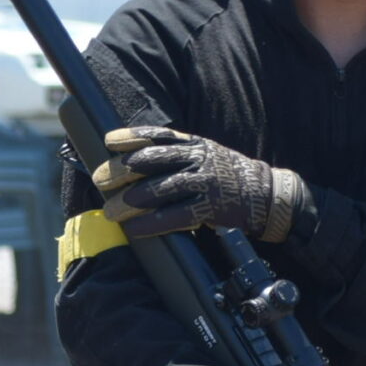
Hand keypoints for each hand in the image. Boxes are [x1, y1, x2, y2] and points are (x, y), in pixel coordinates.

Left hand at [93, 126, 314, 242]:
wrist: (266, 194)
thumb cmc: (225, 175)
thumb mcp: (204, 153)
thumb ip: (176, 152)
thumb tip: (132, 156)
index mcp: (194, 144)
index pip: (158, 136)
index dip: (132, 137)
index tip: (108, 140)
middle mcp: (197, 159)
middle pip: (152, 161)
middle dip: (121, 170)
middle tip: (99, 180)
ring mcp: (205, 183)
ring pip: (159, 189)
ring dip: (130, 201)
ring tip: (109, 211)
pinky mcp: (211, 208)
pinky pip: (174, 216)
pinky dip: (150, 224)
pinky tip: (133, 229)